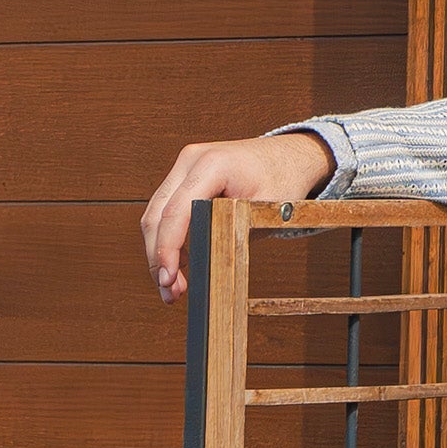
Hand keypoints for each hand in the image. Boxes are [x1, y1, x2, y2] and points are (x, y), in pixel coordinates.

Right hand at [142, 129, 333, 298]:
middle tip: (171, 292)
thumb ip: (233, 233)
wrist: (290, 155)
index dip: (167, 249)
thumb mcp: (262, 211)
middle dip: (159, 258)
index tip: (170, 279)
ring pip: (156, 214)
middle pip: (158, 215)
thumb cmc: (282, 178)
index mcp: (213, 163)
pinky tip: (179, 265)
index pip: (176, 212)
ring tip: (174, 285)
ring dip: (160, 252)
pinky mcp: (185, 176)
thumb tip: (205, 265)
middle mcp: (192, 159)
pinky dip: (168, 238)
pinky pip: (167, 210)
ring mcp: (186, 165)